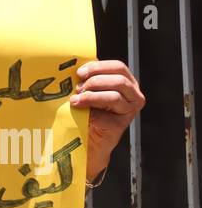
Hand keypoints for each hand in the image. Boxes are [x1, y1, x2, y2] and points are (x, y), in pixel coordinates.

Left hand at [70, 59, 145, 182]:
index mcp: (124, 82)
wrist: (85, 143)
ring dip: (94, 90)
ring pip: (118, 87)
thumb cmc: (83, 115)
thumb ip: (88, 79)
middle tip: (78, 86)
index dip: (98, 66)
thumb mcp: (86, 92)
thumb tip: (76, 65)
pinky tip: (79, 104)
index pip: (117, 66)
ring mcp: (131, 105)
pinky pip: (113, 101)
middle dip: (96, 78)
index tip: (79, 72)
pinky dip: (94, 100)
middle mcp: (132, 92)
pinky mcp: (126, 117)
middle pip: (119, 74)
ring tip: (76, 98)